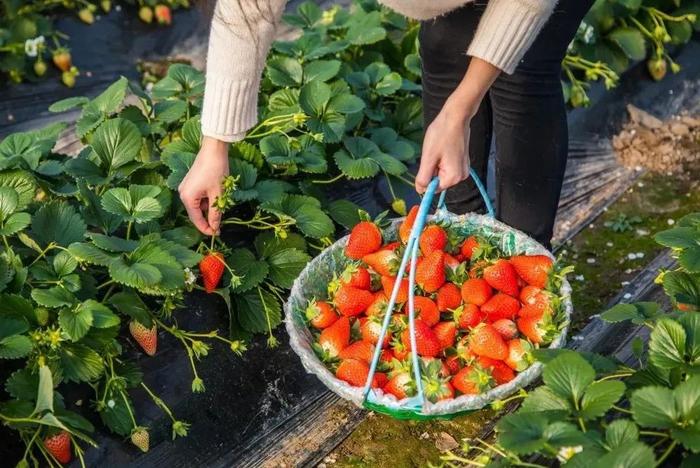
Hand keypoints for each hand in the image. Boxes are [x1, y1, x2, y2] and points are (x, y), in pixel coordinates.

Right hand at [178, 136, 229, 234]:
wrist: (213, 149)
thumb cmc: (216, 170)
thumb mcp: (218, 194)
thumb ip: (216, 213)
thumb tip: (215, 228)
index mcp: (187, 197)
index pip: (196, 219)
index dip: (207, 228)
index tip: (217, 234)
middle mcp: (183, 193)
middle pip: (196, 213)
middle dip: (209, 216)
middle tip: (222, 221)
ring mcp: (185, 187)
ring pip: (199, 205)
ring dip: (210, 206)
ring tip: (221, 198)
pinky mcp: (190, 183)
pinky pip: (198, 197)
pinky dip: (208, 198)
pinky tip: (216, 192)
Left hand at [415, 57, 499, 193]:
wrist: (456, 117)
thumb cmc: (442, 134)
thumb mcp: (428, 157)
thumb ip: (423, 178)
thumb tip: (420, 191)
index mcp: (453, 177)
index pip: (433, 188)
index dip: (426, 177)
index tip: (427, 161)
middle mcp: (461, 176)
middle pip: (438, 181)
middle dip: (432, 169)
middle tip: (433, 153)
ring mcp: (463, 169)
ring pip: (441, 173)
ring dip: (436, 164)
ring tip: (438, 149)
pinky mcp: (462, 162)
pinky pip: (446, 167)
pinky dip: (441, 160)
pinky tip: (443, 148)